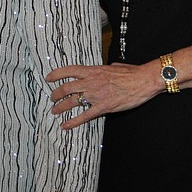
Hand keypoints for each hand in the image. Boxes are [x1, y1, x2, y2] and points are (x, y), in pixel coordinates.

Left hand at [45, 62, 159, 129]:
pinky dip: (73, 122)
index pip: (69, 70)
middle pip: (66, 88)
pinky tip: (65, 126)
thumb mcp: (114, 66)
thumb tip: (107, 68)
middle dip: (56, 94)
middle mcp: (91, 82)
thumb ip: (106, 68)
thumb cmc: (131, 73)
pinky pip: (84, 116)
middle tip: (52, 98)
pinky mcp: (103, 107)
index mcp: (93, 71)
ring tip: (54, 111)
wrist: (142, 80)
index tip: (48, 78)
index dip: (56, 74)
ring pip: (72, 101)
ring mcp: (96, 95)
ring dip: (61, 107)